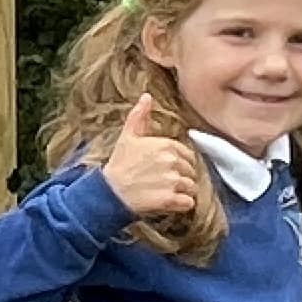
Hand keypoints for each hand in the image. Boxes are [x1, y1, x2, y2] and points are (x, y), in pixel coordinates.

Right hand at [99, 94, 199, 219]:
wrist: (110, 191)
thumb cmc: (119, 164)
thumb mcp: (128, 136)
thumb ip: (140, 116)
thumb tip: (146, 97)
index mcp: (166, 145)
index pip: (188, 155)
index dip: (179, 163)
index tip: (166, 169)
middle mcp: (173, 162)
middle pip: (191, 171)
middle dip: (182, 177)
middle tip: (164, 182)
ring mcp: (173, 181)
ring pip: (192, 187)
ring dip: (183, 191)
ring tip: (166, 192)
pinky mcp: (170, 200)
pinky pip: (189, 203)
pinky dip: (183, 204)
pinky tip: (170, 202)